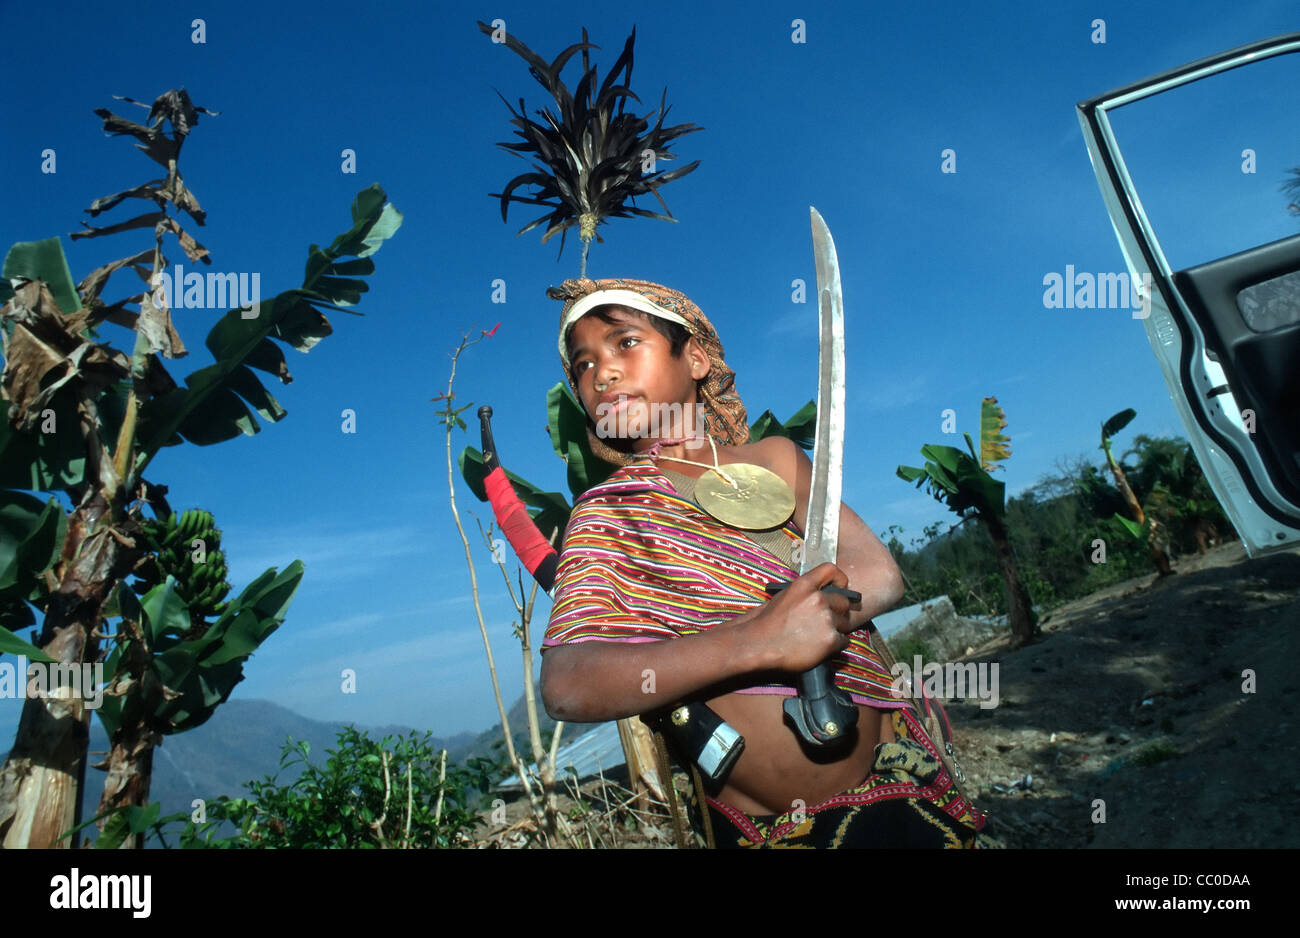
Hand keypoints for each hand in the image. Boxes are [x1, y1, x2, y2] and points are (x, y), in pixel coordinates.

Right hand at [742, 562, 856, 672]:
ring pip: (845, 622)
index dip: (839, 579)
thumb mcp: (782, 597)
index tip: (841, 587)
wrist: (757, 646)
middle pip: (843, 602)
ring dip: (835, 629)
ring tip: (817, 636)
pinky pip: (844, 640)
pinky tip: (820, 647)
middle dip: (836, 612)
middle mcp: (817, 599)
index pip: (831, 570)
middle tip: (823, 622)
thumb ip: (804, 593)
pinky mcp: (830, 640)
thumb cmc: (764, 624)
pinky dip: (835, 645)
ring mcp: (826, 619)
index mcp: (804, 585)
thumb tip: (821, 596)